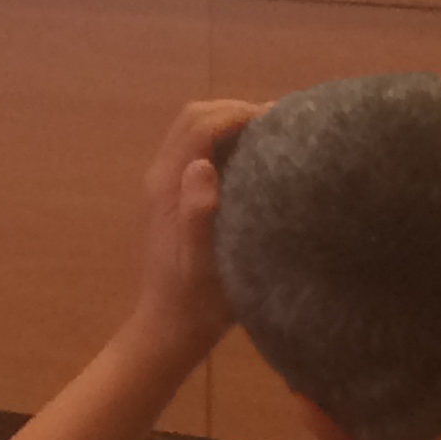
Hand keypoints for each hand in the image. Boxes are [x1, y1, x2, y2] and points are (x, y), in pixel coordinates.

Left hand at [124, 97, 266, 367]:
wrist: (168, 328)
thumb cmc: (193, 301)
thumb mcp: (200, 263)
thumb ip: (197, 214)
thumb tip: (202, 165)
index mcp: (167, 186)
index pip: (199, 125)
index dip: (238, 114)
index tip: (278, 121)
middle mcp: (161, 177)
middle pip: (194, 118)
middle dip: (235, 111)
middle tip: (279, 124)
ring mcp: (165, 186)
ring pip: (194, 131)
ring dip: (229, 123)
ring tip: (271, 136)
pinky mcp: (173, 198)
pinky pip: (197, 150)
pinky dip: (225, 141)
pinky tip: (254, 161)